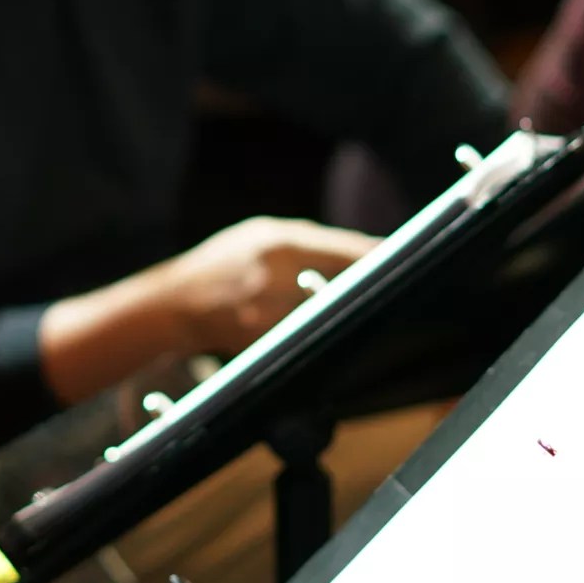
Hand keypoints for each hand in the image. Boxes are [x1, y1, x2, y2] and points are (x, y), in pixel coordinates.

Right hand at [168, 216, 377, 356]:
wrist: (170, 304)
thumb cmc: (220, 263)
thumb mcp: (259, 236)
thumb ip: (308, 242)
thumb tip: (360, 252)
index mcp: (279, 244)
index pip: (349, 252)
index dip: (382, 260)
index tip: (413, 262)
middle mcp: (276, 279)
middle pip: (344, 291)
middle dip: (366, 293)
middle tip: (395, 292)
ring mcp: (267, 316)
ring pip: (326, 320)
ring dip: (343, 318)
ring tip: (361, 316)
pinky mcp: (260, 345)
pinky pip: (303, 342)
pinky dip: (317, 338)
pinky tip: (324, 336)